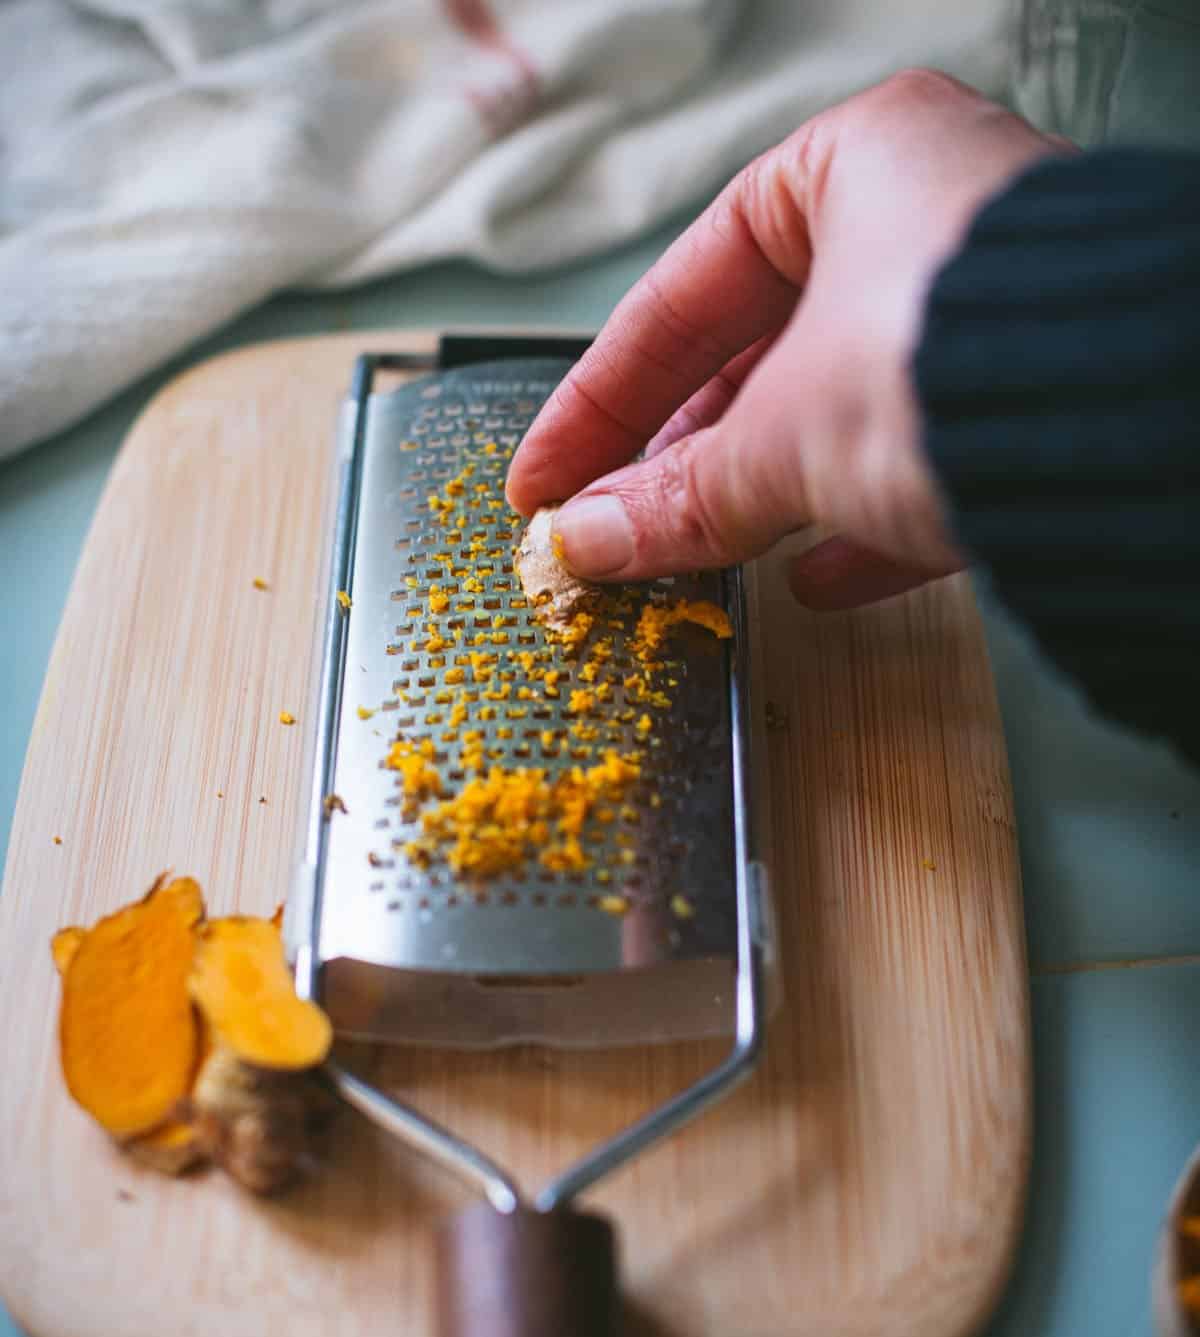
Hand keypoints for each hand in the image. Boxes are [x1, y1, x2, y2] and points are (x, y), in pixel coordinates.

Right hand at [506, 70, 1068, 607]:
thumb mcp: (782, 435)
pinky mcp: (1037, 403)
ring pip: (839, 409)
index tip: (547, 474)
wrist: (1135, 436)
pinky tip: (815, 582)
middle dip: (681, 455)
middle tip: (614, 525)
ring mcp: (989, 312)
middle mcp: (930, 220)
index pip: (684, 292)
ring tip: (696, 553)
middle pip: (761, 352)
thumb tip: (590, 543)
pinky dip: (861, 526)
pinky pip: (923, 461)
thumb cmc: (960, 363)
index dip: (599, 397)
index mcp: (856, 167)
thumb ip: (680, 495)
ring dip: (762, 493)